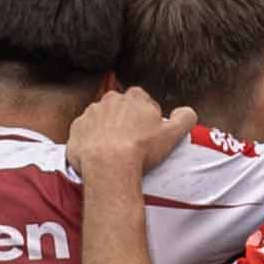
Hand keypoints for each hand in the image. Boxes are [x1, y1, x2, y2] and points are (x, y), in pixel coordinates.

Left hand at [67, 90, 195, 194]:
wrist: (108, 166)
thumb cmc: (141, 150)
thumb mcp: (173, 134)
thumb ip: (185, 117)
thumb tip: (187, 112)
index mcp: (134, 97)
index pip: (142, 100)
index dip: (147, 117)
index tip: (148, 133)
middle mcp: (110, 100)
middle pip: (120, 109)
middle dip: (126, 122)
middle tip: (133, 143)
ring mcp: (91, 113)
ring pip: (101, 120)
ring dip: (107, 131)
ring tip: (115, 152)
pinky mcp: (76, 129)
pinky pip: (85, 133)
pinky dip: (91, 141)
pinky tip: (100, 155)